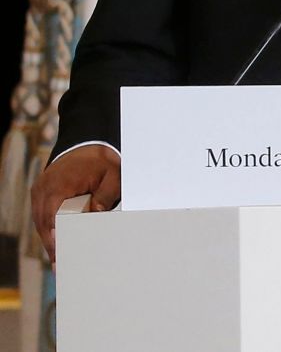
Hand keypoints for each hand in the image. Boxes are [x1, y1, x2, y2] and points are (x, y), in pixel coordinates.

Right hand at [30, 144, 120, 263]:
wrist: (87, 142)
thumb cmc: (101, 159)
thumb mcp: (112, 175)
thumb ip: (106, 196)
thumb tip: (96, 215)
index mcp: (58, 185)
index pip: (52, 218)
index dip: (54, 239)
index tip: (59, 256)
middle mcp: (44, 189)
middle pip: (43, 223)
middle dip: (52, 245)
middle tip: (60, 266)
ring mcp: (40, 190)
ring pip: (41, 221)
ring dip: (50, 238)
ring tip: (59, 260)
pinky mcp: (42, 192)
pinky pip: (43, 214)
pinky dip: (49, 227)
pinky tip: (57, 242)